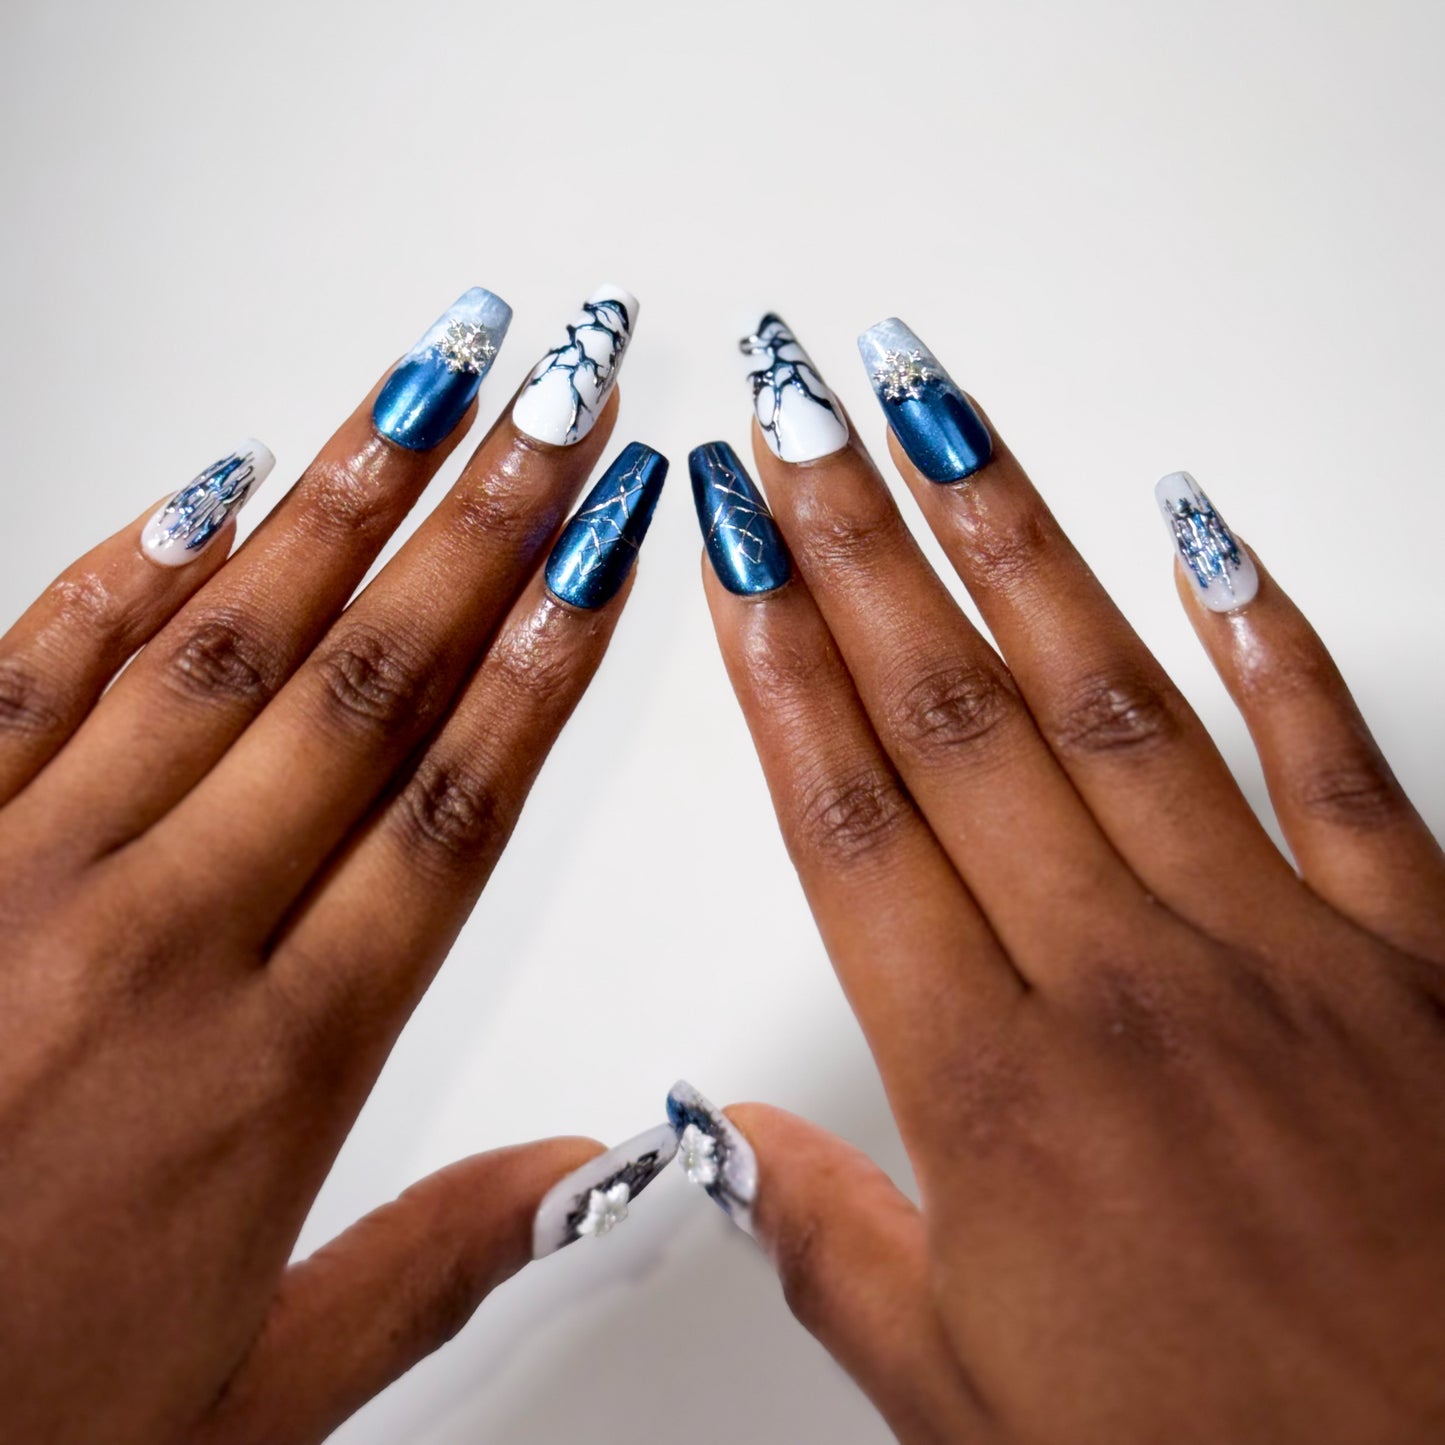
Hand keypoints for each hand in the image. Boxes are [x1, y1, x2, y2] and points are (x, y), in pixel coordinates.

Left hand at [0, 286, 665, 1442]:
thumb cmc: (1, 1417)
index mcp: (274, 1069)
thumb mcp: (252, 1396)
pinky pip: (32, 672)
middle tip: (566, 409)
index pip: (455, 812)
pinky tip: (218, 486)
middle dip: (487, 529)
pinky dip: (130, 569)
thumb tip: (584, 1174)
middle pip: (369, 693)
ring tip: (433, 390)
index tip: (614, 550)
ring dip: (345, 507)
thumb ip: (432, 1264)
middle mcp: (162, 943)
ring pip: (224, 647)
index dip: (549, 661)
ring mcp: (23, 878)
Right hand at [691, 314, 1444, 1441]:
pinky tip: (1200, 528)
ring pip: (1114, 699)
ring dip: (1012, 543)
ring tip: (933, 419)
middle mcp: (1132, 990)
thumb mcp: (978, 1412)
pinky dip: (1265, 631)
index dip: (776, 667)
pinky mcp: (1418, 950)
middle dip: (857, 549)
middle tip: (797, 417)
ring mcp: (1283, 951)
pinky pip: (1333, 757)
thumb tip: (741, 1146)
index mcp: (1004, 1100)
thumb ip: (845, 1255)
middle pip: (956, 723)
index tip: (730, 550)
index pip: (852, 826)